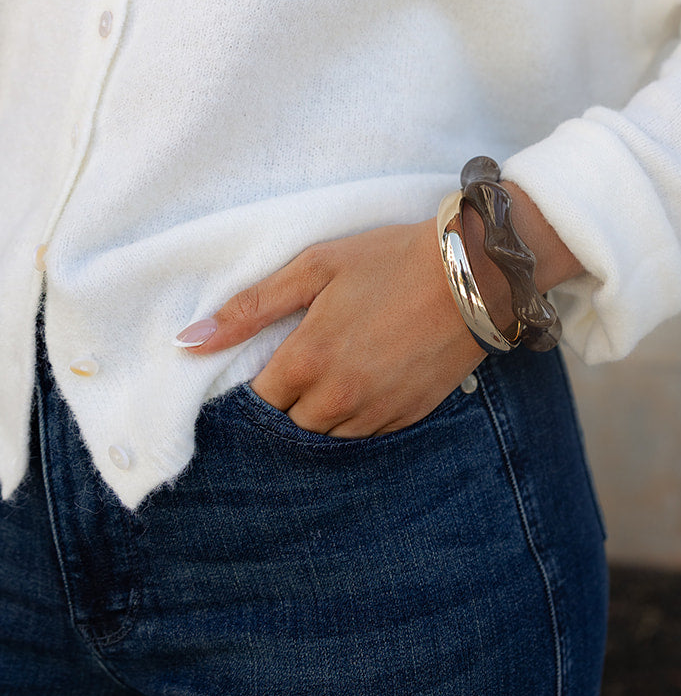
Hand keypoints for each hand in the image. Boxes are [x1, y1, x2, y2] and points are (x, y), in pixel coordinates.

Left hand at [173, 183, 582, 437]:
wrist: (475, 273)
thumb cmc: (391, 260)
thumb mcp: (316, 266)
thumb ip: (251, 307)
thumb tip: (189, 342)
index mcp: (308, 360)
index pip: (259, 402)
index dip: (259, 384)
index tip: (269, 363)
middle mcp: (338, 398)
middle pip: (290, 424)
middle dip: (290, 399)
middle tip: (306, 361)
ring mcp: (376, 412)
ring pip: (327, 435)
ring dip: (323, 410)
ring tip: (337, 370)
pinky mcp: (407, 417)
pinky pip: (365, 434)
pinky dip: (358, 414)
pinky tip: (368, 379)